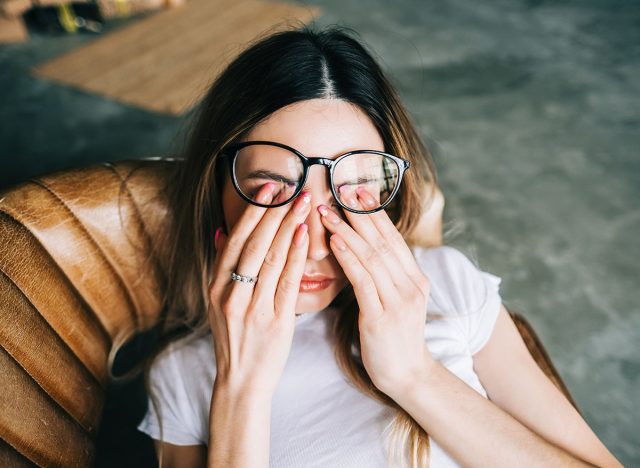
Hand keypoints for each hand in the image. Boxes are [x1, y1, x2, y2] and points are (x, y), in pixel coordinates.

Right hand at [208, 183, 310, 397]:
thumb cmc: (235, 338)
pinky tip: (304, 235)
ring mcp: (252, 308)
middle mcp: (231, 294)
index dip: (252, 212)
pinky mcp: (275, 321)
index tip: (268, 188)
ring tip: (304, 202)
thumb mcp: (218, 302)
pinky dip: (295, 255)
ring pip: (271, 258)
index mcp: (216, 287)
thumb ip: (220, 266)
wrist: (241, 381)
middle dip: (274, 212)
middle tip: (292, 187)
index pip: (235, 240)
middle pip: (254, 244)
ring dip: (288, 226)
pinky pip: (286, 282)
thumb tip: (220, 230)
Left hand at [317, 186, 434, 398]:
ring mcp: (399, 301)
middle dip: (360, 213)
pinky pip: (363, 280)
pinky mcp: (382, 317)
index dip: (375, 213)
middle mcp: (411, 285)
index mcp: (415, 279)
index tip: (357, 191)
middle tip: (340, 189)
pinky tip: (334, 241)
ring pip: (372, 256)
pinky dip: (348, 257)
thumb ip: (386, 275)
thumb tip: (365, 248)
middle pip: (383, 241)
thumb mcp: (396, 301)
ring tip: (327, 211)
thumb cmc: (394, 337)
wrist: (407, 375)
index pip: (393, 238)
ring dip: (348, 230)